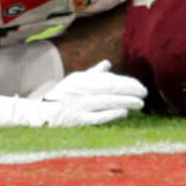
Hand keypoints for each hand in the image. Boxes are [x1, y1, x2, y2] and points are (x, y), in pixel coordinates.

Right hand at [0, 64, 146, 127]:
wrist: (40, 114)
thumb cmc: (60, 96)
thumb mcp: (75, 80)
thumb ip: (93, 73)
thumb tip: (108, 64)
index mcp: (83, 79)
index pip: (110, 79)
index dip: (127, 82)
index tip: (139, 86)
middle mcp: (83, 90)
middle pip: (112, 88)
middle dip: (130, 90)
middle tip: (145, 94)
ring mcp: (80, 105)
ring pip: (108, 101)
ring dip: (126, 101)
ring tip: (140, 104)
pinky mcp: (78, 120)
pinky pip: (98, 116)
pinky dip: (111, 113)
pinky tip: (124, 112)